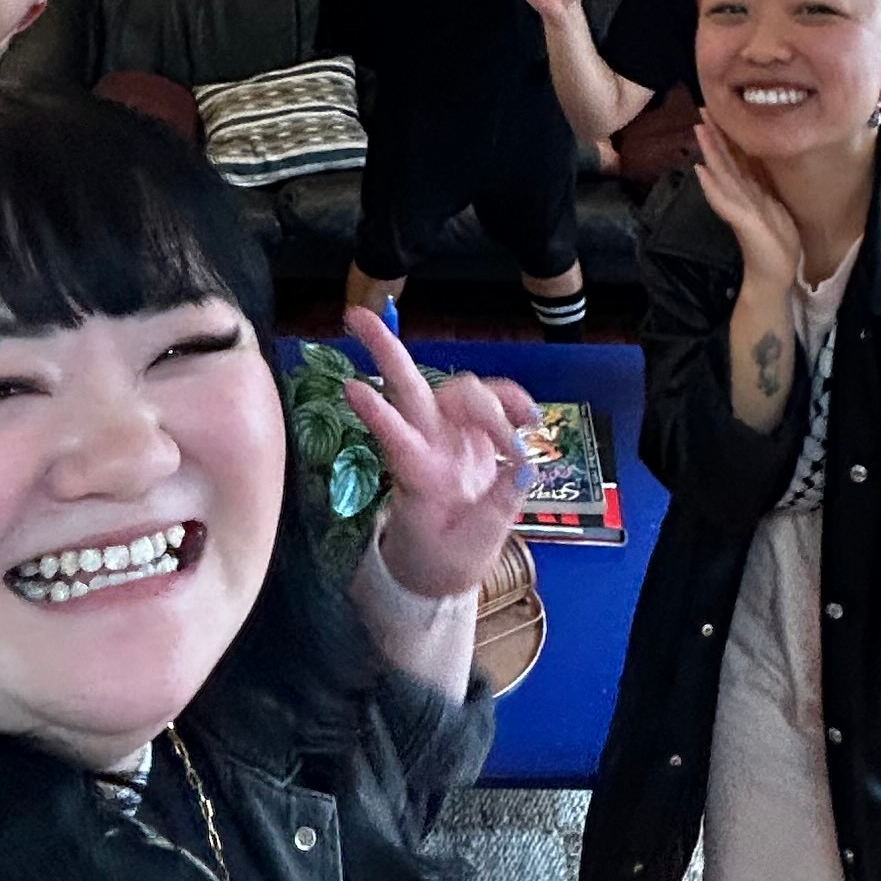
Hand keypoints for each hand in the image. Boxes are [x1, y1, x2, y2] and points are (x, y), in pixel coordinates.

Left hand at [339, 313, 535, 603]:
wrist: (441, 565)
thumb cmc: (446, 558)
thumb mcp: (473, 548)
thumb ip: (498, 509)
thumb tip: (524, 471)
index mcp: (419, 478)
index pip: (397, 440)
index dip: (378, 414)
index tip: (351, 387)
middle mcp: (427, 447)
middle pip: (408, 389)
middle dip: (385, 350)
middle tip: (357, 315)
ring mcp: (448, 436)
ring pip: (460, 390)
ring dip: (493, 399)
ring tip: (523, 428)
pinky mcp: (471, 435)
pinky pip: (492, 400)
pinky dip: (512, 400)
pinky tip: (529, 418)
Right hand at [690, 108, 800, 287]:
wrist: (774, 274)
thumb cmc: (777, 241)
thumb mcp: (775, 204)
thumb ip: (763, 185)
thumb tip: (758, 162)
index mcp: (750, 189)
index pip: (736, 156)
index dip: (728, 134)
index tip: (718, 110)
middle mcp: (740, 195)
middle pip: (725, 160)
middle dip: (715, 135)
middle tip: (702, 110)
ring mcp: (738, 207)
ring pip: (721, 174)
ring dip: (709, 152)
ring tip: (698, 131)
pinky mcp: (741, 222)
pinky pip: (724, 201)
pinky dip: (711, 186)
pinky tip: (700, 172)